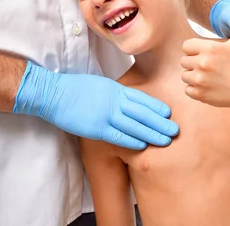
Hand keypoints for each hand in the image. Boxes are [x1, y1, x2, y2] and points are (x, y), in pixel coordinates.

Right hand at [13, 62, 178, 149]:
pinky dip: (132, 140)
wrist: (54, 94)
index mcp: (115, 88)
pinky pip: (118, 135)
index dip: (156, 107)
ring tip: (166, 140)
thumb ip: (115, 92)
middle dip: (160, 122)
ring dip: (152, 133)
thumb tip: (127, 98)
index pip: (141, 99)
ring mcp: (106, 114)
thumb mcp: (101, 84)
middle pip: (143, 113)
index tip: (169, 113)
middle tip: (176, 130)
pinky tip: (143, 145)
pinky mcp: (96, 127)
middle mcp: (114, 100)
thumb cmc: (76, 88)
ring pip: (135, 125)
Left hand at [181, 6, 229, 107]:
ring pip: (184, 76)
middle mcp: (202, 63)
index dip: (194, 50)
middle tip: (208, 67)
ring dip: (193, 76)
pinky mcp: (200, 94)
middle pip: (184, 61)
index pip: (186, 46)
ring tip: (208, 76)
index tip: (206, 54)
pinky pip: (187, 90)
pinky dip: (195, 90)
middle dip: (193, 63)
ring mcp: (200, 80)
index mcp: (209, 48)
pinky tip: (208, 87)